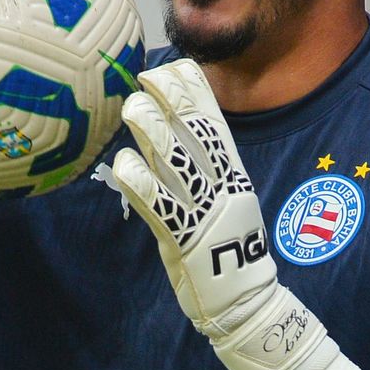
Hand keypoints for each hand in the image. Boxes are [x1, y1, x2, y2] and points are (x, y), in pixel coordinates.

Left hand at [110, 59, 369, 369]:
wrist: (245, 304)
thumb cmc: (225, 250)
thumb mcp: (222, 202)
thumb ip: (200, 171)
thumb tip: (169, 133)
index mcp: (233, 176)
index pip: (216, 124)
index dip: (196, 92)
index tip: (176, 65)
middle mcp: (222, 188)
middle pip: (197, 133)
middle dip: (172, 99)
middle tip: (147, 75)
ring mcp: (205, 212)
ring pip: (177, 161)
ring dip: (152, 130)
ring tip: (132, 107)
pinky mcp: (184, 240)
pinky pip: (159, 205)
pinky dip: (138, 181)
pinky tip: (123, 163)